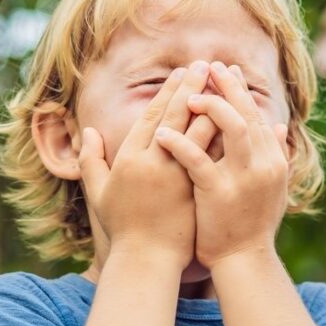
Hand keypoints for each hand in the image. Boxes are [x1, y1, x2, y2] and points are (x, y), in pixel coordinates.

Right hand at [76, 61, 215, 268]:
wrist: (147, 260)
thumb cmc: (123, 228)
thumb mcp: (99, 193)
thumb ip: (92, 160)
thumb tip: (88, 130)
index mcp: (129, 160)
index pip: (152, 117)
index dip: (167, 93)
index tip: (179, 73)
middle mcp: (153, 163)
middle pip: (176, 117)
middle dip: (191, 88)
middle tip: (204, 65)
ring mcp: (177, 176)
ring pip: (198, 132)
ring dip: (211, 105)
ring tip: (223, 85)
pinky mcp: (197, 189)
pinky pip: (213, 156)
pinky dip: (224, 135)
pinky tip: (237, 118)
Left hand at [153, 60, 291, 268]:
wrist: (244, 260)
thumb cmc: (253, 226)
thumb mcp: (272, 187)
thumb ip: (276, 155)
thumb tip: (279, 126)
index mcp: (273, 160)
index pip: (256, 114)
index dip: (240, 90)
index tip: (224, 70)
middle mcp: (263, 164)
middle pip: (246, 113)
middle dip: (226, 86)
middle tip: (206, 66)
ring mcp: (243, 177)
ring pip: (231, 127)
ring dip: (208, 106)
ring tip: (187, 95)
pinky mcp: (219, 191)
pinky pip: (197, 160)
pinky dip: (180, 143)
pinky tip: (162, 133)